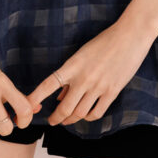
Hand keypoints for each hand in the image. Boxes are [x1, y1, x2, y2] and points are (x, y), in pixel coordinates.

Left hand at [26, 19, 156, 125]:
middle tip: (52, 121)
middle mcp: (83, 78)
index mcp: (73, 65)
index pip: (48, 85)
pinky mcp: (112, 92)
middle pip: (64, 108)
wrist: (130, 35)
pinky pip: (96, 113)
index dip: (35, 98)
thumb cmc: (105, 41)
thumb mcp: (83, 54)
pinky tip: (86, 115)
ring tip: (67, 121)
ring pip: (79, 113)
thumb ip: (71, 75)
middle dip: (55, 118)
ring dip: (71, 120)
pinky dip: (88, 118)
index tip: (27, 108)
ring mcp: (98, 87)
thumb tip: (60, 97)